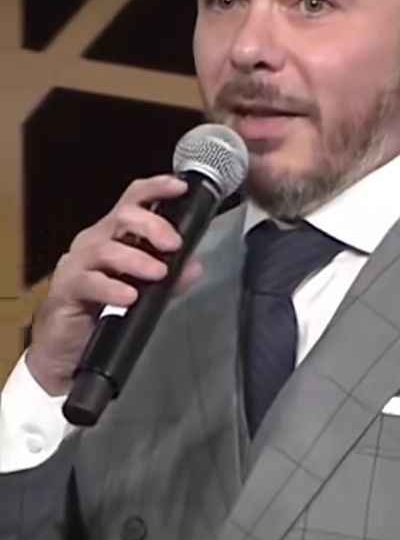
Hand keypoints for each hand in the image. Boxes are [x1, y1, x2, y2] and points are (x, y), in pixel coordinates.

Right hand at [26, 175, 202, 395]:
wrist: (65, 351)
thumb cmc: (99, 315)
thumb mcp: (142, 294)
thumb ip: (169, 280)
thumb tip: (194, 267)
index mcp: (112, 237)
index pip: (133, 201)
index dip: (156, 189)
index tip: (180, 188)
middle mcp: (93, 244)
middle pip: (121, 217)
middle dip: (152, 226)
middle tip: (174, 245)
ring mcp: (76, 265)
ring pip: (105, 248)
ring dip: (136, 259)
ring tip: (158, 274)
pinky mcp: (66, 290)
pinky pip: (88, 282)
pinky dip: (111, 288)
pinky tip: (129, 297)